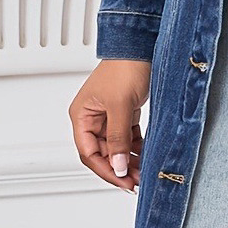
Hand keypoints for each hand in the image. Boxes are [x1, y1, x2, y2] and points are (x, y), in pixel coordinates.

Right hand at [70, 59, 151, 191]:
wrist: (141, 46)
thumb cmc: (125, 67)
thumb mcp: (120, 106)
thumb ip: (118, 138)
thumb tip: (117, 166)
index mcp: (81, 115)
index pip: (88, 153)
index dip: (105, 170)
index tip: (122, 181)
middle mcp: (92, 118)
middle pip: (103, 153)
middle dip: (119, 168)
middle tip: (136, 181)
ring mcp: (108, 116)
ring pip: (116, 148)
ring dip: (129, 160)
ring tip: (143, 172)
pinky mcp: (124, 113)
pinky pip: (127, 138)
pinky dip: (136, 148)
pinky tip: (145, 156)